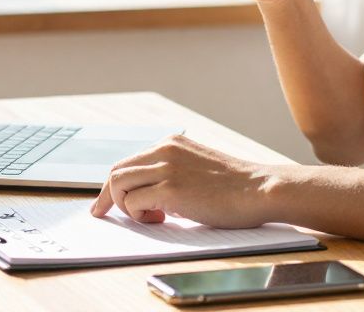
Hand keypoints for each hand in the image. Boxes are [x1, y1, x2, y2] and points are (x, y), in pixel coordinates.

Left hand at [90, 134, 278, 228]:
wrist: (259, 189)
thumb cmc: (234, 186)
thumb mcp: (196, 168)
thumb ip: (171, 173)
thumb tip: (145, 196)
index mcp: (170, 143)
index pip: (128, 162)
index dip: (112, 185)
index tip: (103, 203)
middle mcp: (164, 150)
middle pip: (116, 172)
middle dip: (108, 197)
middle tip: (108, 215)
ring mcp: (166, 168)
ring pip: (119, 186)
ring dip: (126, 206)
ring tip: (151, 217)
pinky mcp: (171, 189)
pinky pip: (134, 203)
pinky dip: (139, 216)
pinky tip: (161, 219)